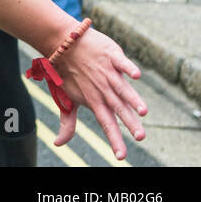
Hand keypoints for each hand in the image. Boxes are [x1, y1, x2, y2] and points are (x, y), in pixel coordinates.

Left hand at [49, 28, 145, 159]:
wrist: (61, 44)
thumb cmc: (65, 74)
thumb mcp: (65, 99)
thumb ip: (67, 122)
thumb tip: (58, 144)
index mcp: (94, 101)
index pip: (106, 124)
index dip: (114, 140)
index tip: (121, 157)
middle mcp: (103, 89)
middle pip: (119, 109)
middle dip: (130, 123)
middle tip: (141, 137)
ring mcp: (107, 72)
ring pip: (122, 88)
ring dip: (132, 99)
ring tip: (142, 111)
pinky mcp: (111, 55)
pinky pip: (121, 62)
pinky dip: (128, 68)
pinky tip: (135, 75)